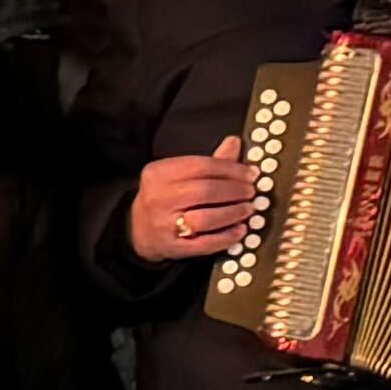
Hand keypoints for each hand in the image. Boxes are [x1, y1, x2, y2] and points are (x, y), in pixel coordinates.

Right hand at [130, 140, 255, 264]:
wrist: (139, 231)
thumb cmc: (164, 198)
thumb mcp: (178, 176)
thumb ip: (208, 162)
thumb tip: (235, 142)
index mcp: (158, 174)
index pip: (201, 166)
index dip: (231, 169)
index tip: (251, 174)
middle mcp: (158, 198)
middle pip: (205, 191)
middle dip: (234, 191)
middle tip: (251, 192)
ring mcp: (163, 225)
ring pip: (205, 218)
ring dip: (233, 213)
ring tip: (248, 210)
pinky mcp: (172, 247)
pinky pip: (205, 243)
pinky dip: (227, 237)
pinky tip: (240, 230)